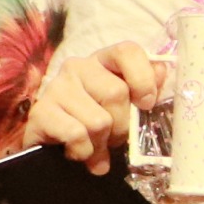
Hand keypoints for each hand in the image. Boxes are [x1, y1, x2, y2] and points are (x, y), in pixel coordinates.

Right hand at [28, 41, 165, 169]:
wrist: (53, 148)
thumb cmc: (96, 123)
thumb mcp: (125, 106)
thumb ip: (146, 87)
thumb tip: (162, 71)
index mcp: (104, 61)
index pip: (128, 51)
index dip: (143, 78)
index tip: (146, 104)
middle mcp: (78, 67)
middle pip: (116, 93)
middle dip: (122, 126)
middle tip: (114, 139)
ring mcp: (56, 87)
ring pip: (98, 120)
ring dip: (102, 144)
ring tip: (95, 148)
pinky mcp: (41, 112)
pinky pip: (76, 135)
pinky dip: (83, 151)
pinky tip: (77, 152)